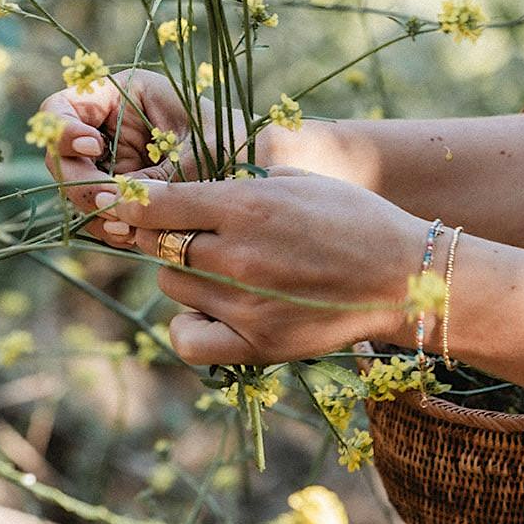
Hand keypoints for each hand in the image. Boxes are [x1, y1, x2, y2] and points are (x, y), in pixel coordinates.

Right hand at [37, 69, 270, 242]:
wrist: (259, 171)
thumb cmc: (233, 146)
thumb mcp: (194, 157)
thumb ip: (150, 180)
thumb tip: (110, 205)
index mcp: (121, 94)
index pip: (60, 106)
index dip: (63, 130)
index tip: (95, 148)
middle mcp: (108, 128)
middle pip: (61, 156)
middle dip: (82, 183)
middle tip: (113, 201)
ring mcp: (110, 162)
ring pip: (76, 190)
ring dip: (97, 211)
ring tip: (130, 224)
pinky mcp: (119, 192)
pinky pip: (97, 213)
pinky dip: (111, 227)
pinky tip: (135, 235)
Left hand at [93, 167, 426, 364]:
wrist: (403, 276)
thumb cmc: (352, 218)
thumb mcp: (295, 179)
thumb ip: (237, 184)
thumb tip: (185, 190)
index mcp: (246, 205)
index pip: (157, 204)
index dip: (130, 202)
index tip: (119, 202)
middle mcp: (237, 255)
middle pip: (159, 245)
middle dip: (165, 235)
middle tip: (189, 233)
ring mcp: (245, 304)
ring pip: (171, 286)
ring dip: (182, 274)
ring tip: (219, 269)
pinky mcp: (258, 344)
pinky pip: (187, 338)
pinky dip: (188, 324)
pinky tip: (209, 310)